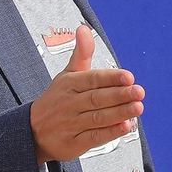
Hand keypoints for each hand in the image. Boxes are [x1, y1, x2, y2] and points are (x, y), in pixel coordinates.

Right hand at [30, 26, 143, 162]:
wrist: (32, 131)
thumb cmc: (58, 99)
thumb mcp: (67, 75)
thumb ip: (81, 54)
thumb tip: (83, 28)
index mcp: (69, 84)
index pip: (92, 79)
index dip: (110, 78)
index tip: (129, 76)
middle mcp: (69, 103)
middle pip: (96, 98)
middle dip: (119, 95)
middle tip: (139, 92)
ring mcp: (71, 124)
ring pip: (97, 117)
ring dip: (119, 113)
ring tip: (138, 108)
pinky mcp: (74, 143)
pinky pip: (94, 137)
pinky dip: (110, 132)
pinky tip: (126, 126)